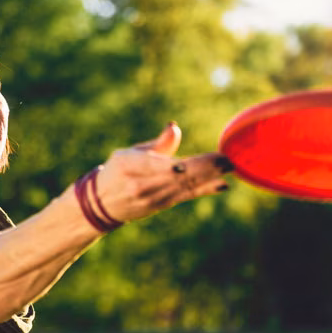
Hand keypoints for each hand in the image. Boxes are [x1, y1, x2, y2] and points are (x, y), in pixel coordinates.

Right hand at [93, 122, 232, 223]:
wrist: (102, 204)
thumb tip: (175, 127)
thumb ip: (156, 144)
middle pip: (179, 176)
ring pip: (186, 186)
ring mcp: (154, 198)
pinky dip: (204, 190)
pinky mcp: (162, 205)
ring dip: (210, 178)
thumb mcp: (128, 153)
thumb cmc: (118, 171)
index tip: (206, 155)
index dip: (187, 164)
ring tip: (229, 168)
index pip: (162, 165)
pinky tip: (221, 185)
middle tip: (228, 159)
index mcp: (131, 166)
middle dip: (206, 169)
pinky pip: (186, 196)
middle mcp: (142, 185)